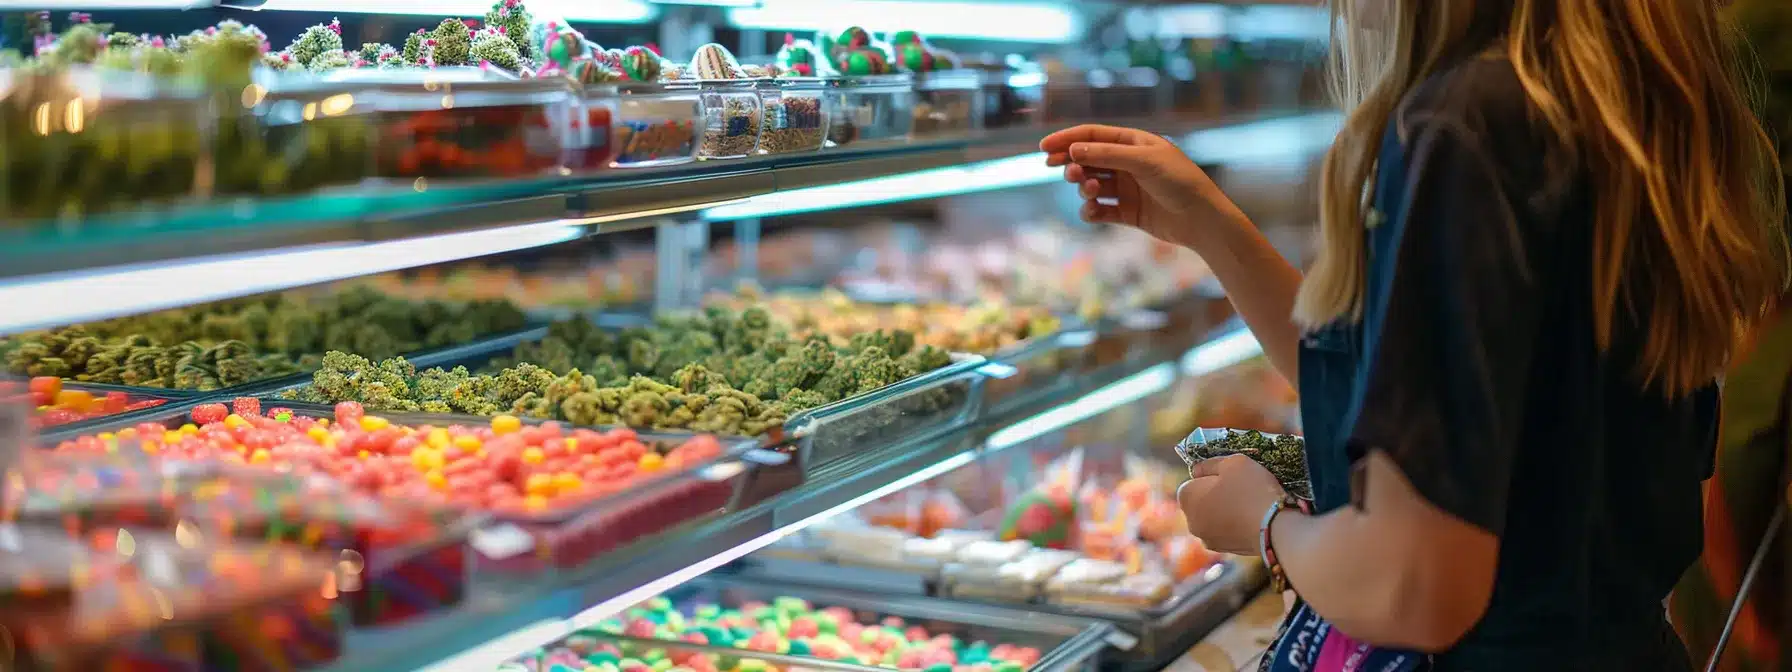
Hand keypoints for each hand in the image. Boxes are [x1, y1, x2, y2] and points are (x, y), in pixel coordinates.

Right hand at [1040, 125, 1240, 247]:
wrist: (1202, 219)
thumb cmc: (1179, 181)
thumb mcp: (1143, 161)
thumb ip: (1107, 155)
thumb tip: (1073, 150)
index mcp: (1134, 142)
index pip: (1093, 136)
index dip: (1067, 139)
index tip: (1044, 147)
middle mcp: (1128, 163)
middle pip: (1088, 159)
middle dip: (1072, 163)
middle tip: (1062, 170)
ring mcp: (1127, 189)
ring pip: (1091, 184)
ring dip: (1084, 186)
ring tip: (1089, 190)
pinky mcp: (1127, 213)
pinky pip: (1100, 210)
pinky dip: (1091, 210)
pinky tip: (1091, 211)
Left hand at [1177, 455, 1287, 554]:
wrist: (1276, 527)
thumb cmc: (1252, 489)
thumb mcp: (1232, 463)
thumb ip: (1209, 464)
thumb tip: (1196, 470)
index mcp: (1187, 499)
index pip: (1191, 483)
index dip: (1209, 477)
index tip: (1229, 477)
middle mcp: (1191, 522)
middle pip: (1201, 502)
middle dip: (1215, 495)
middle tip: (1241, 489)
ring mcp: (1208, 539)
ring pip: (1214, 518)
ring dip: (1226, 511)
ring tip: (1249, 504)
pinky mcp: (1225, 550)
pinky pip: (1227, 531)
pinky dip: (1236, 525)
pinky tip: (1253, 520)